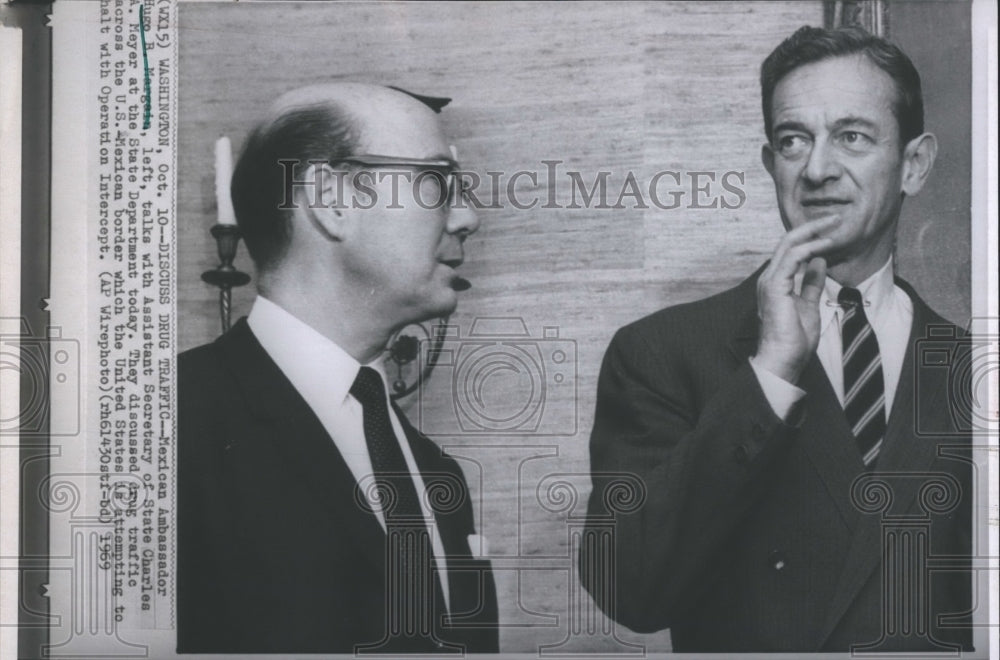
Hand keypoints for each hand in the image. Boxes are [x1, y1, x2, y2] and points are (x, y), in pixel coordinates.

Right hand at [755, 217, 836, 383]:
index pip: (791, 251)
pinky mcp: (775, 286)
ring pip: (789, 244)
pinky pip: (793, 257)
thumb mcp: (810, 305)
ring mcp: (770, 280)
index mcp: (776, 282)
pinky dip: (810, 247)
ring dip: (813, 231)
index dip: (811, 237)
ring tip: (834, 223)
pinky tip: (827, 244)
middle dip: (812, 227)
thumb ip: (812, 283)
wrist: (783, 359)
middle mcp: (770, 277)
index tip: (832, 230)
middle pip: (788, 242)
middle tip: (835, 217)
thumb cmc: (793, 340)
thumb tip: (820, 262)